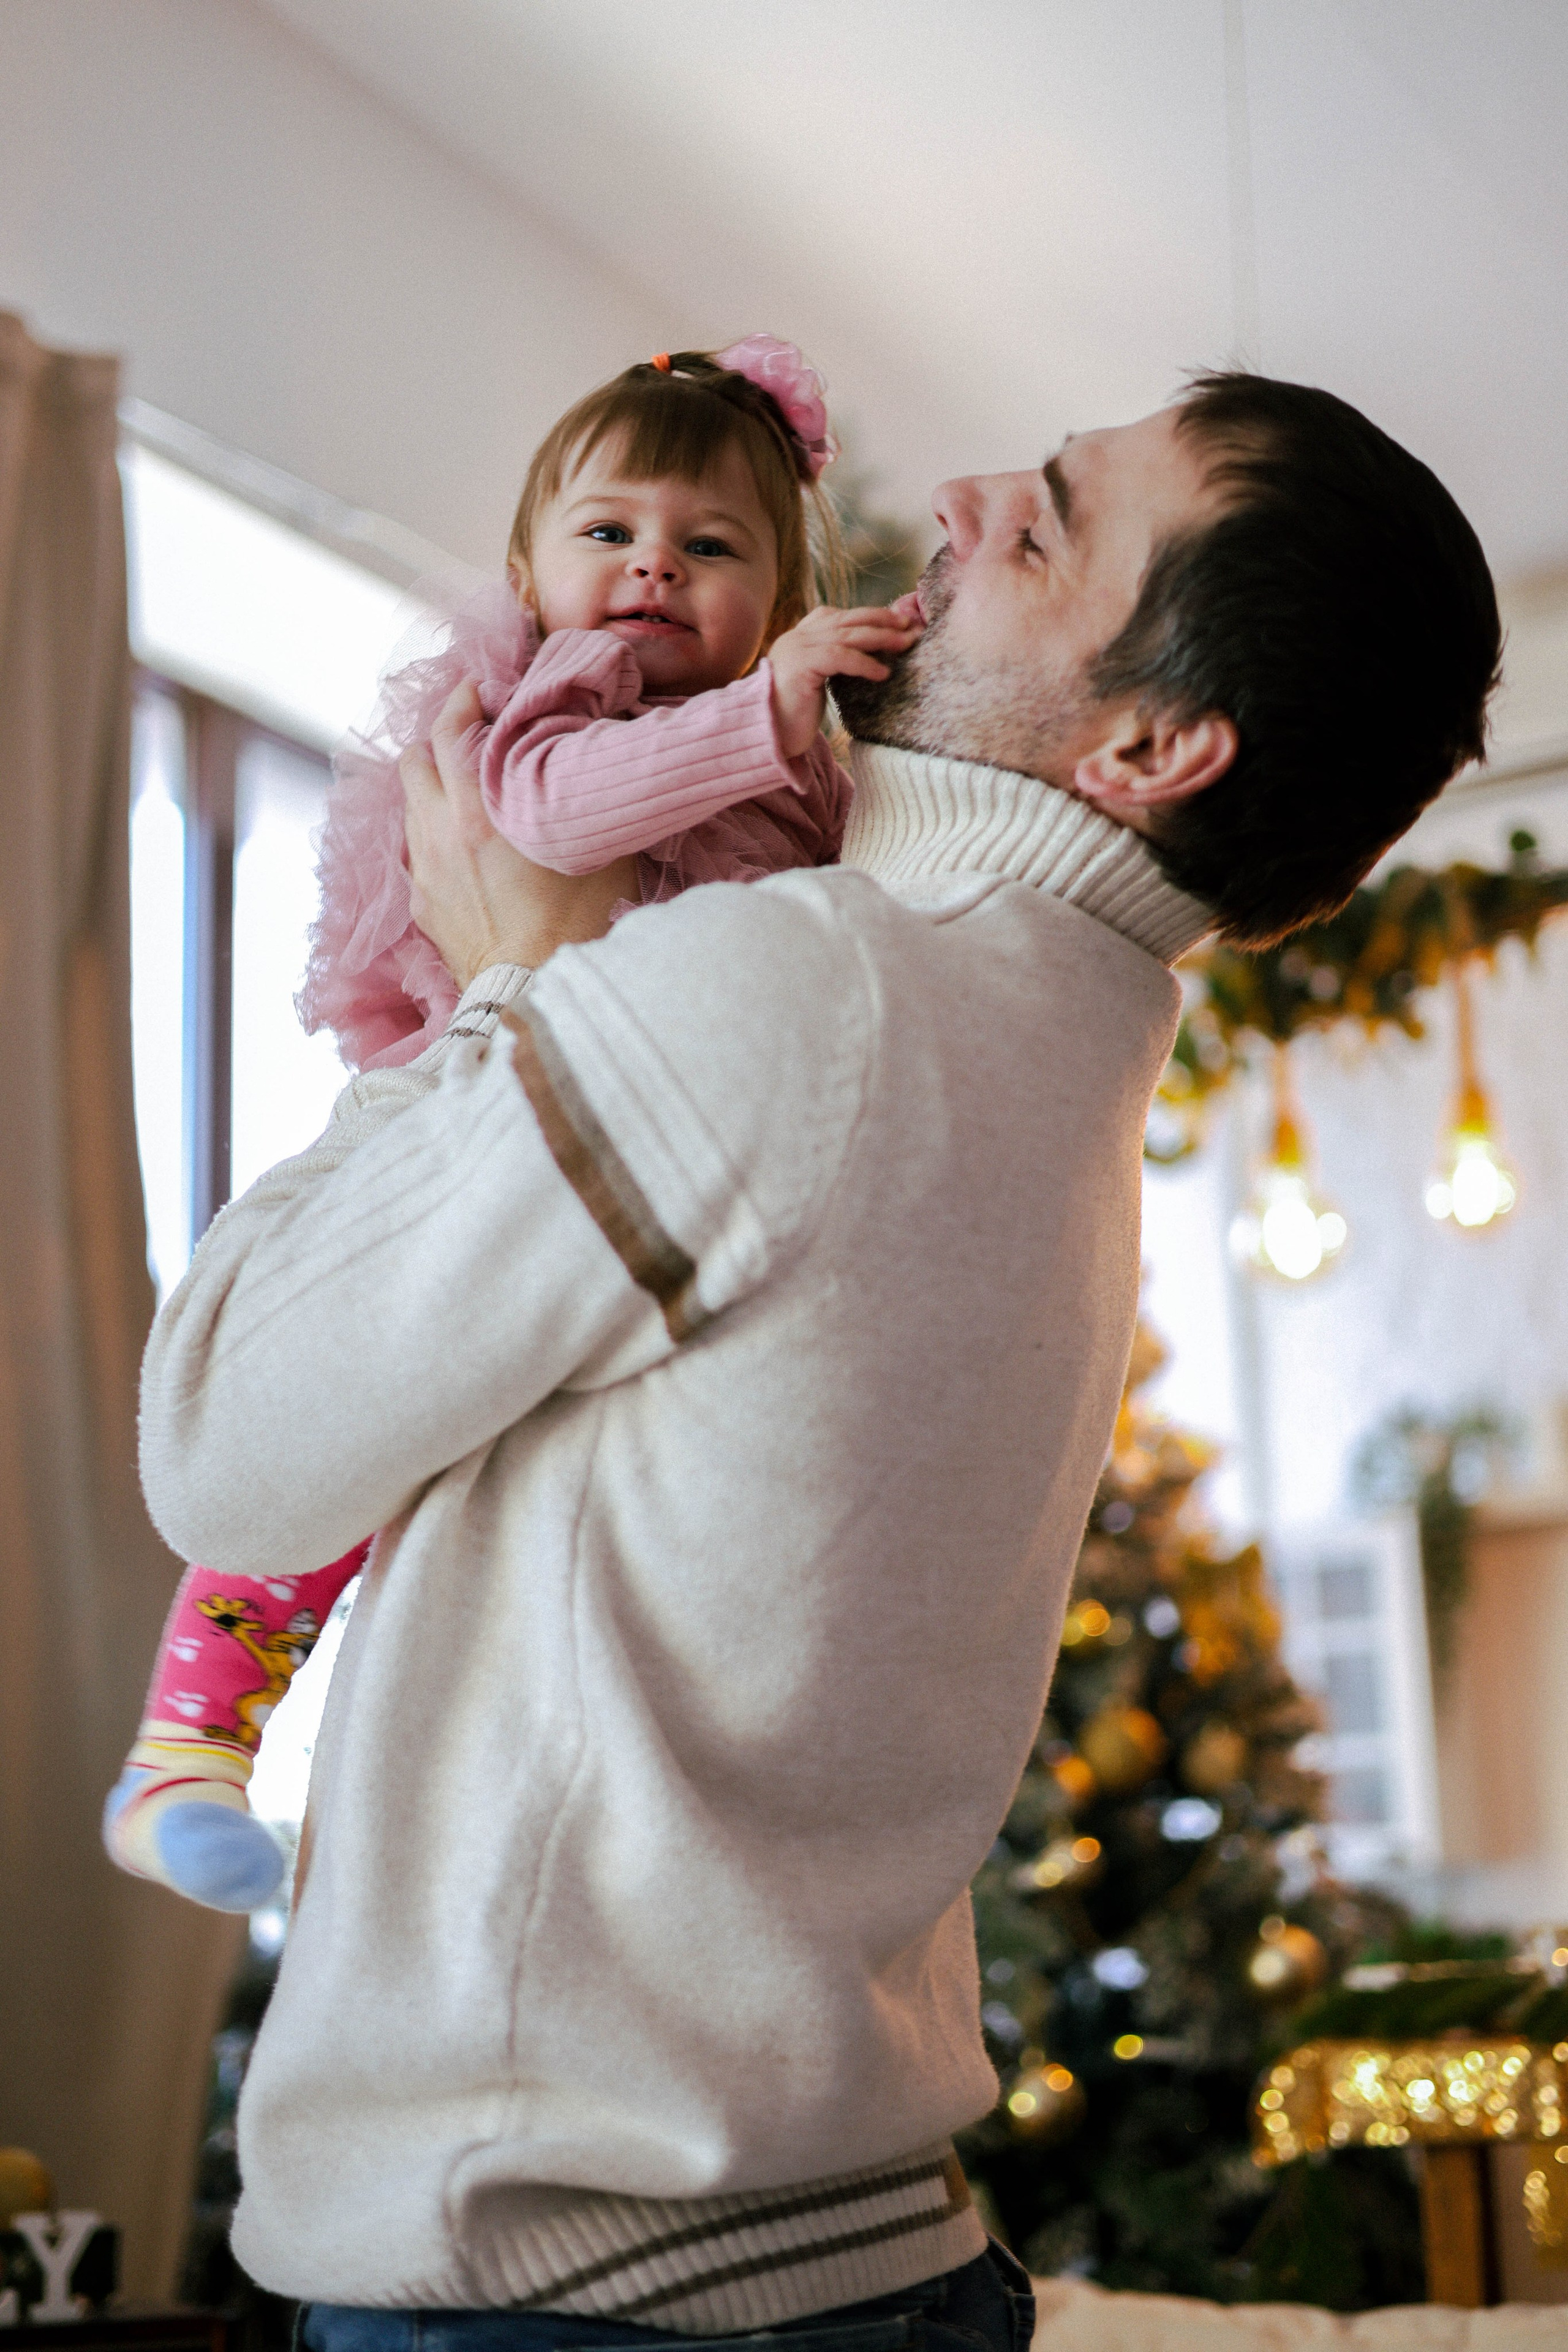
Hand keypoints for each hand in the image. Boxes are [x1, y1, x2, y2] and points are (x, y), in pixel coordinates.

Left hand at [401, 684, 639, 985]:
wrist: (539, 993)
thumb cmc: (579, 923)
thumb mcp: (597, 846)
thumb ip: (582, 794)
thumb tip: (588, 755)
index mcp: (477, 811)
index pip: (449, 729)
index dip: (462, 700)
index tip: (478, 689)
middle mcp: (439, 833)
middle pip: (415, 759)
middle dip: (437, 739)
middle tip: (469, 733)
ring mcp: (426, 871)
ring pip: (410, 804)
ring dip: (432, 786)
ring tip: (465, 788)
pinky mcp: (424, 906)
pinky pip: (418, 851)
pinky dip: (433, 834)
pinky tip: (461, 844)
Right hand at [768, 601, 922, 758]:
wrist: (764, 737)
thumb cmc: (792, 718)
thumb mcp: (817, 682)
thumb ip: (834, 664)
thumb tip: (870, 657)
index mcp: (800, 637)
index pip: (838, 616)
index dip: (869, 616)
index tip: (897, 622)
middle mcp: (797, 636)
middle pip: (847, 619)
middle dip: (882, 620)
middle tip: (910, 625)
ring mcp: (797, 648)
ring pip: (847, 634)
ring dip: (881, 637)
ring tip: (907, 643)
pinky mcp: (801, 665)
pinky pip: (840, 656)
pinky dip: (864, 662)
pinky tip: (883, 672)